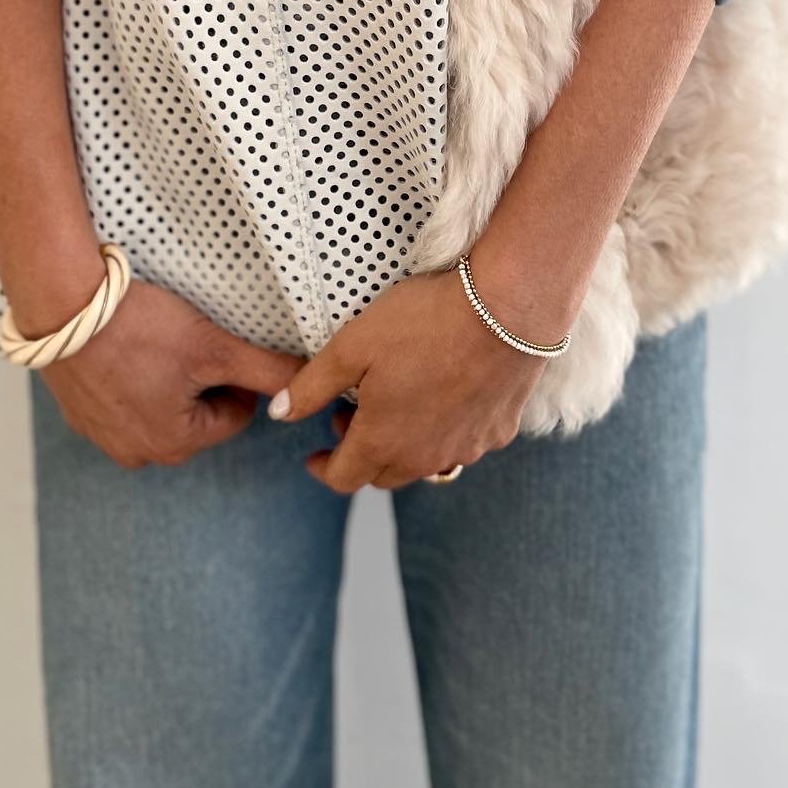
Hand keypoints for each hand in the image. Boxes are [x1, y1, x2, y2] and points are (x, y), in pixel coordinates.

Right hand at [40, 280, 302, 469]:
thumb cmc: (139, 327)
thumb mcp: (215, 347)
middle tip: (188, 339)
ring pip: (159, 405)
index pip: (234, 416)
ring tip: (155, 339)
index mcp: (174, 445)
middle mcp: (136, 452)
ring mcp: (102, 435)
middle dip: (200, 378)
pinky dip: (131, 375)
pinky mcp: (78, 412)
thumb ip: (268, 371)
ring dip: (166, 377)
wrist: (62, 305)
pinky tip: (126, 344)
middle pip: (197, 414)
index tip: (219, 344)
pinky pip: (122, 398)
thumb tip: (308, 384)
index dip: (235, 375)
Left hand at [270, 266, 549, 491]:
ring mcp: (468, 447)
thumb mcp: (352, 345)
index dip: (322, 469)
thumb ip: (312, 386)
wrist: (507, 308)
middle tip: (351, 419)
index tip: (313, 455)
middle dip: (361, 454)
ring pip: (425, 463)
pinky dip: (445, 431)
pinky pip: (464, 443)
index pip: (343, 478)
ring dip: (403, 445)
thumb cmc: (424, 322)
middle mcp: (426, 458)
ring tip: (396, 405)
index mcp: (384, 442)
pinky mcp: (500, 430)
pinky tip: (444, 397)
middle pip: (383, 476)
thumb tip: (279, 414)